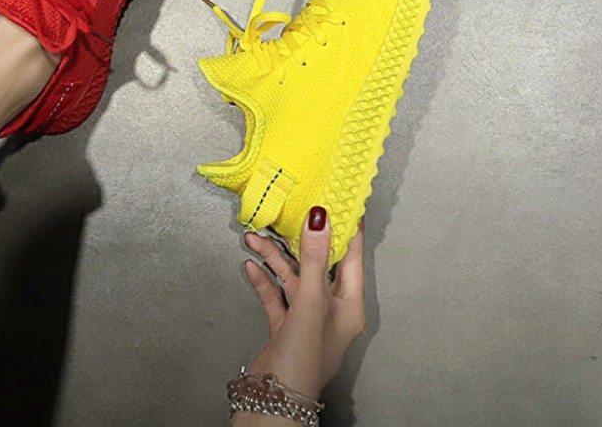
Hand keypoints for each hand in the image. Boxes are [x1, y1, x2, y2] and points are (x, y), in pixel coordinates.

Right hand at [241, 207, 365, 402]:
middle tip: (290, 214)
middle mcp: (331, 309)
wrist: (274, 399)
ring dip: (274, 258)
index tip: (339, 201)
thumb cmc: (304, 359)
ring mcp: (307, 318)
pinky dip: (264, 280)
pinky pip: (275, 295)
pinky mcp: (286, 327)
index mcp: (349, 304)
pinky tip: (251, 266)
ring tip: (254, 239)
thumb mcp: (311, 301)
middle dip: (299, 240)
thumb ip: (314, 258)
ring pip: (292, 277)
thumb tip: (320, 218)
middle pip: (317, 264)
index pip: (350, 256)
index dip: (344, 228)